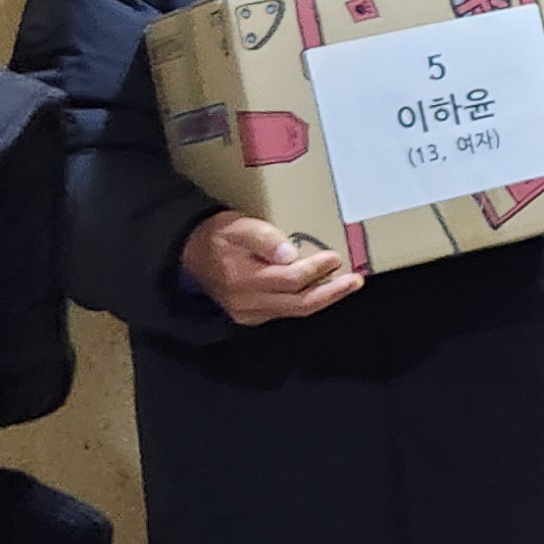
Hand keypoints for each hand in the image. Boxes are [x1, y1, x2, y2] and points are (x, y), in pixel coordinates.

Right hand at [182, 209, 364, 323]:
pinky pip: (285, 312)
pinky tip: (322, 290)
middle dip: (331, 293)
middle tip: (355, 281)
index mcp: (244, 279)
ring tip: (346, 285)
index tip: (336, 258)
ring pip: (294, 311)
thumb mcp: (238, 227)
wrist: (188, 253)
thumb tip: (291, 254)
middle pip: (299, 304)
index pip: (290, 280)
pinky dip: (306, 301)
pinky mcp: (251, 317)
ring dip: (323, 298)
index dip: (316, 270)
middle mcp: (247, 303)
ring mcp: (249, 314)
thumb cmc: (217, 235)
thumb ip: (264, 239)